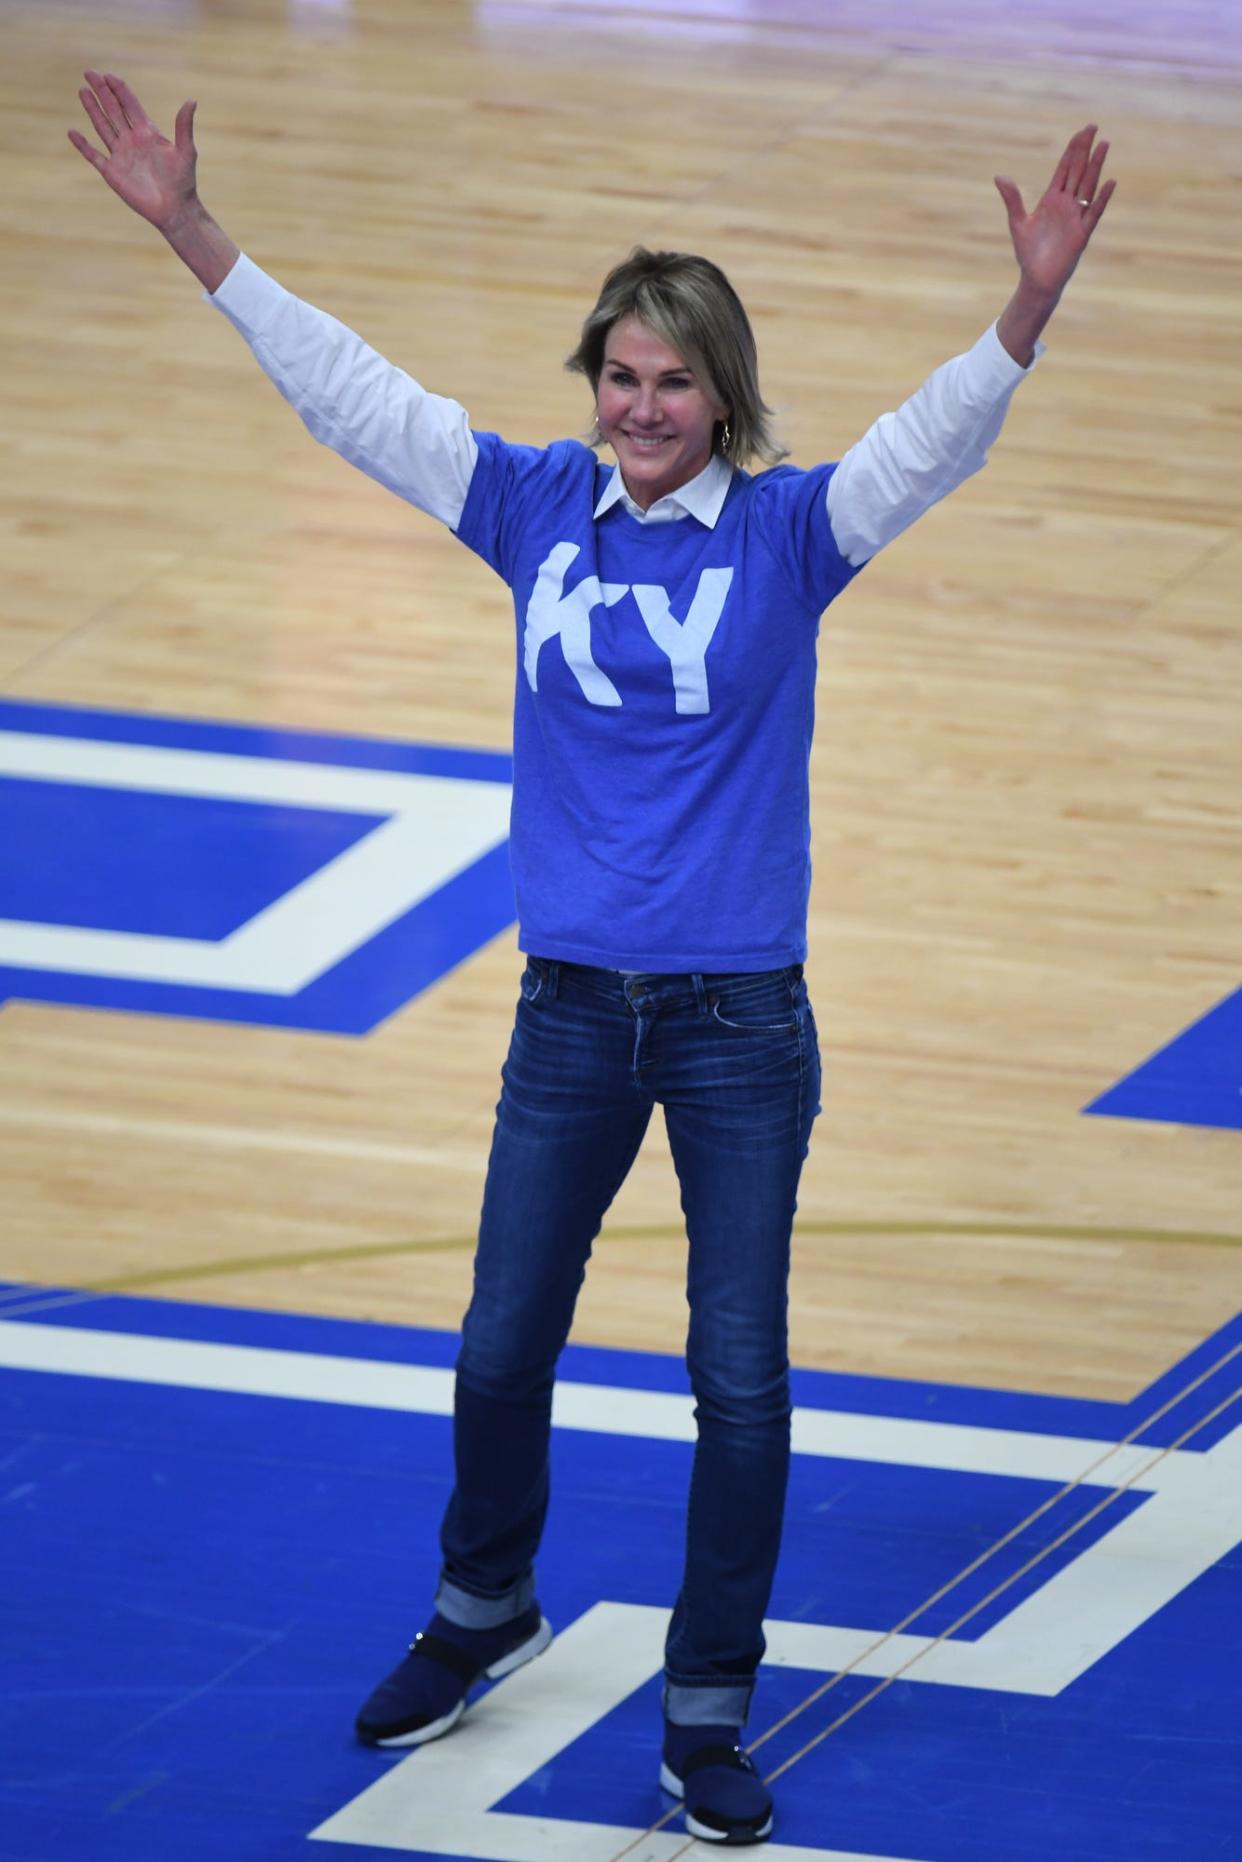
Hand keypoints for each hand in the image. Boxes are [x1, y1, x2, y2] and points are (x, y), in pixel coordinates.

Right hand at [69, 71, 197, 230]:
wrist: (176, 210)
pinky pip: (94, 156)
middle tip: (89, 73)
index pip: (130, 105)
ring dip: (92, 109)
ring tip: (82, 91)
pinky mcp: (113, 173)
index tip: (108, 75)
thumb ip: (184, 126)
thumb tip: (192, 100)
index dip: (119, 89)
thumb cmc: (183, 182)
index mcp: (148, 133)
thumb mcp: (186, 152)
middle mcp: (132, 140)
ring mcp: (121, 155)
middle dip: (102, 92)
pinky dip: (83, 145)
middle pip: (113, 110)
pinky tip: (72, 132)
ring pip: (103, 127)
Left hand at [994, 125, 1115, 298]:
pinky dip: (1101, 198)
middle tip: (1093, 126)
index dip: (1072, 149)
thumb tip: (999, 176)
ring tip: (1104, 145)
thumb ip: (1012, 198)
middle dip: (1085, 149)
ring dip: (1096, 166)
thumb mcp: (1018, 222)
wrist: (1037, 279)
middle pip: (1078, 171)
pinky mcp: (1082, 233)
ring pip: (1089, 185)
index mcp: (1052, 199)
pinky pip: (1094, 212)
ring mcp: (1076, 217)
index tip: (1081, 131)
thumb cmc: (1029, 252)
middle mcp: (1067, 204)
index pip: (1065, 168)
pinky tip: (1109, 182)